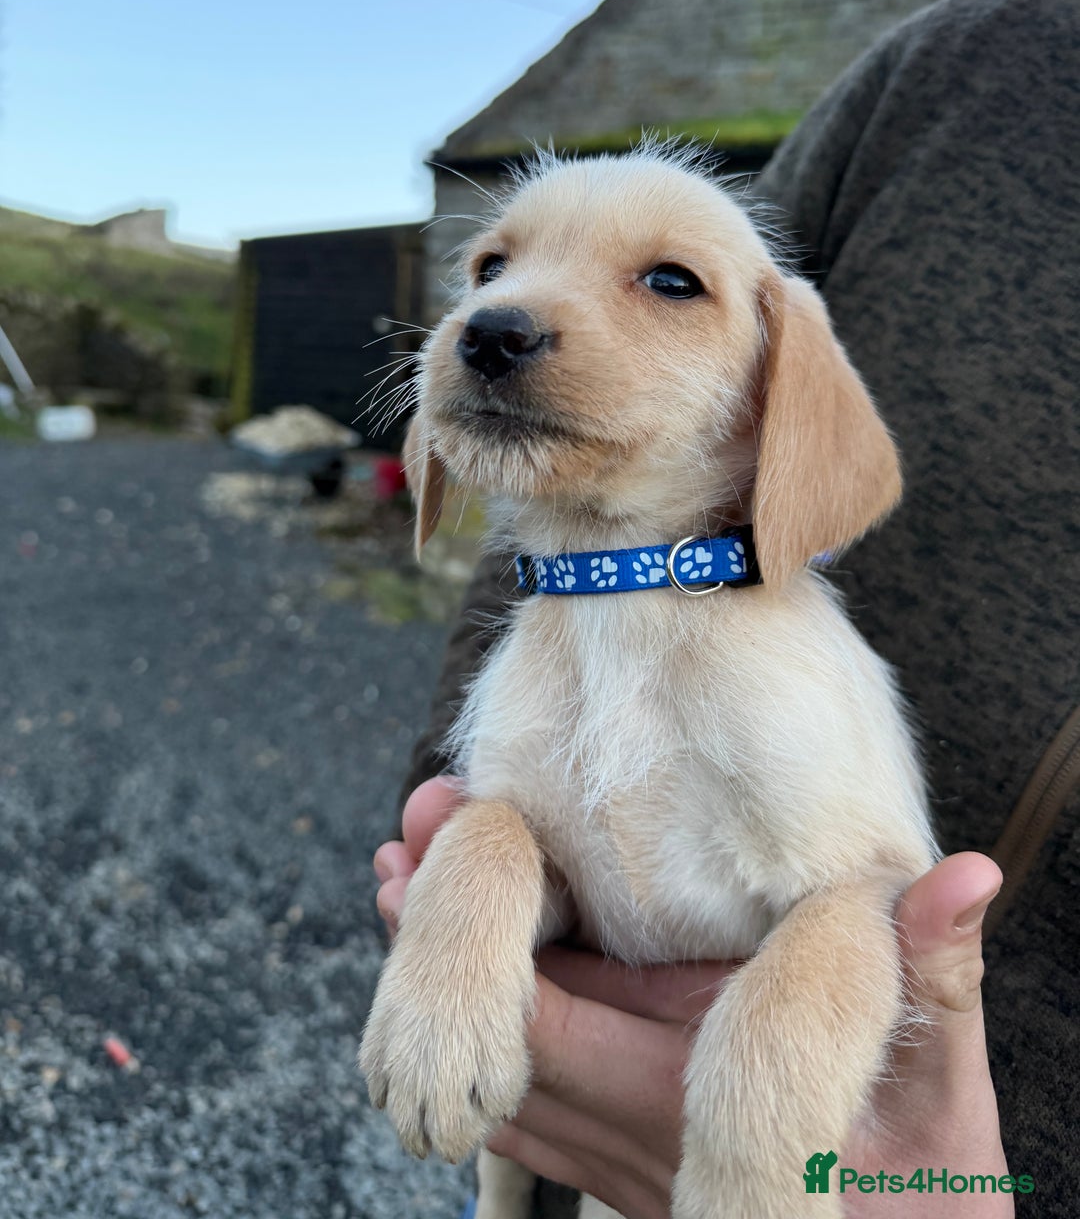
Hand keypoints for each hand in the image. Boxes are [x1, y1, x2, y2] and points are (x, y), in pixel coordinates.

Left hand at [374, 780, 1009, 1217]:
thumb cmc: (931, 1189)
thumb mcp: (949, 1082)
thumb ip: (937, 974)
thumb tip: (964, 874)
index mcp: (682, 1101)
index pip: (542, 1021)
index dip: (470, 938)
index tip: (421, 848)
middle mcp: (630, 1138)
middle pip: (494, 1047)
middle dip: (436, 951)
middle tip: (396, 849)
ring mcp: (623, 1160)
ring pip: (505, 1080)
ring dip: (451, 990)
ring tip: (409, 883)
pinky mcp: (633, 1166)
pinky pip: (538, 1107)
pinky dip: (498, 1032)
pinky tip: (494, 963)